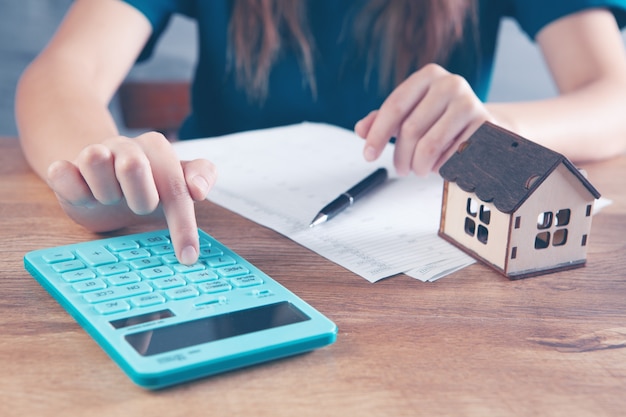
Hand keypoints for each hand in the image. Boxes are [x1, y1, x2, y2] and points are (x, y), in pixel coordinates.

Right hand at [45, 132, 216, 264]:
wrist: (101, 181)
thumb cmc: (146, 185)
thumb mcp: (176, 183)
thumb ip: (200, 176)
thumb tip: (199, 188)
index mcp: (157, 148)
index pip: (176, 185)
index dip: (183, 224)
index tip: (187, 256)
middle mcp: (125, 145)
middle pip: (133, 165)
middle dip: (140, 198)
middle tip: (137, 205)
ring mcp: (92, 153)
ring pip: (95, 160)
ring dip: (104, 191)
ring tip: (109, 197)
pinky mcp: (65, 169)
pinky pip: (61, 172)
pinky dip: (72, 187)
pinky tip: (82, 193)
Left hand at [355, 63, 493, 175]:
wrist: (481, 125)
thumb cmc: (439, 119)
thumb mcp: (410, 114)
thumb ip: (382, 120)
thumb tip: (362, 130)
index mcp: (428, 75)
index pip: (395, 106)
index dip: (378, 134)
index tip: (368, 155)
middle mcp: (450, 83)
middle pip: (410, 129)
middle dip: (400, 156)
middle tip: (400, 169)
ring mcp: (470, 103)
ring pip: (429, 145)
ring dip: (418, 165)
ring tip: (418, 170)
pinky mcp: (484, 127)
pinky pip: (451, 156)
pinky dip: (440, 167)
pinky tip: (440, 165)